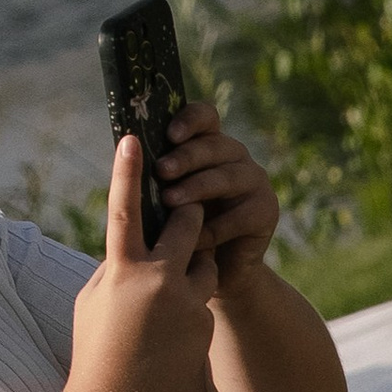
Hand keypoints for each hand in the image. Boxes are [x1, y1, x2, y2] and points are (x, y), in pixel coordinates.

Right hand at [68, 134, 214, 391]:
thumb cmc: (94, 349)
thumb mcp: (93, 300)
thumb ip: (116, 266)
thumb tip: (133, 246)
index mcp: (122, 270)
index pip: (124, 209)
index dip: (126, 171)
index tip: (131, 136)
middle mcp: (158, 280)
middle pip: (187, 224)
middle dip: (188, 213)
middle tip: (184, 208)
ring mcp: (185, 303)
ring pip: (204, 262)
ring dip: (192, 264)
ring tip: (165, 294)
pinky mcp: (202, 324)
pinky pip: (201, 299)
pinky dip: (188, 305)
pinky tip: (166, 333)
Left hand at [155, 101, 281, 298]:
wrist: (216, 274)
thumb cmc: (181, 232)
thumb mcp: (165, 200)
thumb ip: (156, 178)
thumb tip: (125, 156)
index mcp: (209, 146)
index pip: (205, 117)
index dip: (189, 120)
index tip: (169, 135)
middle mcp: (236, 157)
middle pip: (214, 145)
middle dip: (185, 157)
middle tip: (161, 171)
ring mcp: (255, 182)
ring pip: (226, 177)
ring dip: (196, 188)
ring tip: (169, 201)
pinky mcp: (266, 211)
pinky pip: (239, 215)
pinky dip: (213, 228)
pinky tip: (192, 241)